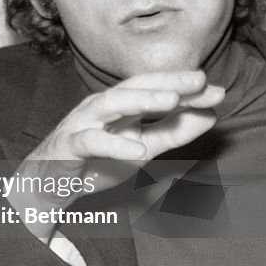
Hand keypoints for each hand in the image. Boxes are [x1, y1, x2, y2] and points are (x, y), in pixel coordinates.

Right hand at [16, 70, 223, 240]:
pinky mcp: (67, 146)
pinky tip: (137, 151)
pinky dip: (114, 145)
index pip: (154, 89)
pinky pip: (90, 141)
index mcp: (119, 105)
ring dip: (141, 100)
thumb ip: (173, 132)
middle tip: (198, 81)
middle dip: (166, 82)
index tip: (217, 90)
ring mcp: (82, 124)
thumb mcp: (143, 148)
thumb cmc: (95, 162)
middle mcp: (100, 108)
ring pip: (109, 104)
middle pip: (133, 87)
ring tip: (171, 100)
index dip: (184, 89)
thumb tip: (211, 114)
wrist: (49, 184)